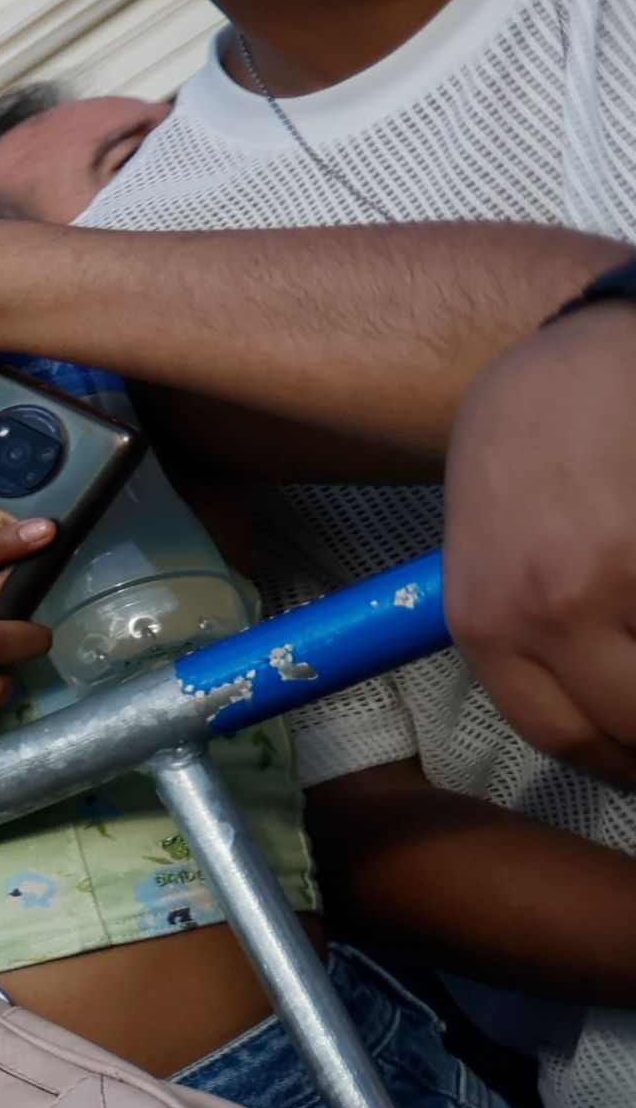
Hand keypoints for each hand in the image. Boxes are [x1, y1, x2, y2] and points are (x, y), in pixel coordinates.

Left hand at [451, 297, 635, 787]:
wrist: (579, 348)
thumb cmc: (532, 436)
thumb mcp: (487, 547)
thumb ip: (524, 626)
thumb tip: (593, 696)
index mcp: (487, 618)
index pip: (561, 733)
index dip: (617, 759)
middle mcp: (551, 607)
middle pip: (630, 723)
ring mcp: (623, 572)